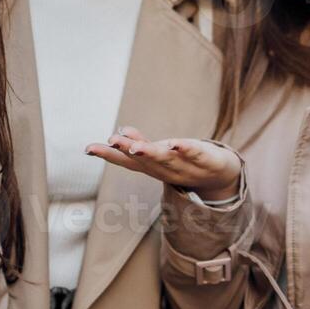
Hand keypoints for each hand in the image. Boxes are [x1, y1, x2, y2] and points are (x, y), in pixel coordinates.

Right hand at [85, 126, 242, 200]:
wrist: (221, 177)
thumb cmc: (184, 162)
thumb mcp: (159, 154)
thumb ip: (139, 143)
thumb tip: (121, 131)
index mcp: (151, 167)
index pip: (126, 161)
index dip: (107, 154)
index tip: (88, 148)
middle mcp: (165, 169)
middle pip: (145, 159)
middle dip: (128, 150)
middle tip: (112, 141)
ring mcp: (185, 166)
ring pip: (166, 158)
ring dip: (151, 152)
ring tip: (136, 146)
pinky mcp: (206, 159)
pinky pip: (195, 153)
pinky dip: (185, 149)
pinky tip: (176, 143)